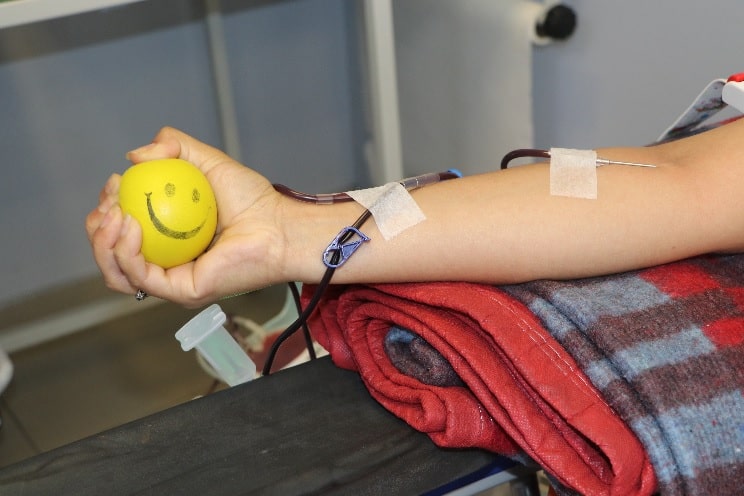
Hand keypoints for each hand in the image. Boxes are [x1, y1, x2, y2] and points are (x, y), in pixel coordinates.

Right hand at [85, 127, 287, 306]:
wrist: (278, 225)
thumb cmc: (252, 199)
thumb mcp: (207, 161)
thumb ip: (174, 147)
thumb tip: (135, 155)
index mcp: (168, 239)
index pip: (122, 232)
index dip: (107, 209)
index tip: (113, 183)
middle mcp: (167, 262)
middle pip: (112, 256)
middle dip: (98, 228)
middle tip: (110, 202)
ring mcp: (173, 280)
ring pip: (117, 273)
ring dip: (103, 243)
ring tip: (113, 215)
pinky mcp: (182, 292)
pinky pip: (141, 277)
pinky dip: (126, 252)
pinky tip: (129, 225)